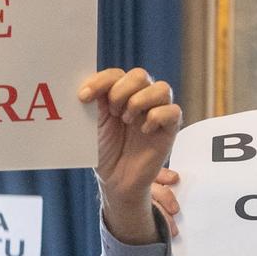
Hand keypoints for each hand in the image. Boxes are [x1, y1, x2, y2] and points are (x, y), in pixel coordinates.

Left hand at [77, 68, 183, 244]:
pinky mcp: (169, 128)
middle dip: (121, 91)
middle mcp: (141, 99)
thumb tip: (89, 86)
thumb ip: (96, 103)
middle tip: (112, 112)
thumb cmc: (105, 152)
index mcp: (121, 95)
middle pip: (140, 75)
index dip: (100, 81)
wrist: (115, 181)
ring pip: (161, 88)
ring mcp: (157, 112)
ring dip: (139, 102)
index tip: (84, 97)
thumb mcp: (94, 125)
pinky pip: (173, 111)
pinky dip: (156, 117)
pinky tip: (143, 131)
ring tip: (127, 120)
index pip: (116, 74)